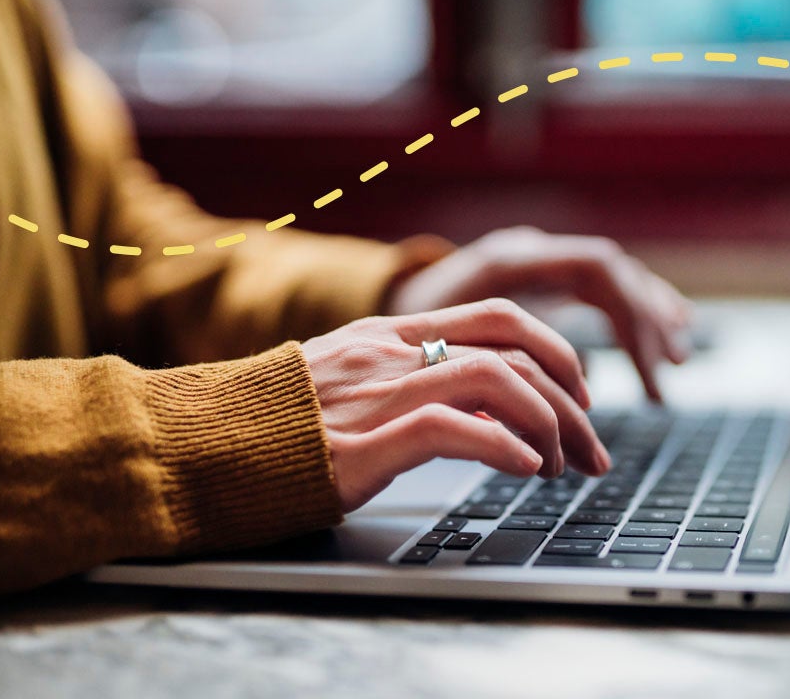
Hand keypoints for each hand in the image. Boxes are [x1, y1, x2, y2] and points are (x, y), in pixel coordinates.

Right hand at [301, 299, 611, 512]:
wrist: (198, 444)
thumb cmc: (273, 425)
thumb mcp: (347, 384)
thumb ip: (409, 381)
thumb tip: (484, 409)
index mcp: (392, 335)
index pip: (501, 318)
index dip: (557, 353)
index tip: (579, 398)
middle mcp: (392, 353)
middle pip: (516, 345)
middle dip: (571, 398)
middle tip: (592, 447)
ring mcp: (378, 393)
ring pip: (497, 381)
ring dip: (548, 426)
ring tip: (560, 467)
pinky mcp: (362, 443)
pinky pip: (453, 429)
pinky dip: (504, 448)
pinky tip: (525, 471)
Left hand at [387, 226, 692, 400]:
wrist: (371, 301)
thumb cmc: (394, 338)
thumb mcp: (434, 355)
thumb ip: (486, 377)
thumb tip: (538, 426)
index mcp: (508, 259)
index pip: (596, 269)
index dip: (629, 321)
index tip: (644, 374)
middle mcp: (529, 251)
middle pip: (612, 274)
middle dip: (646, 328)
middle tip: (665, 380)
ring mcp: (536, 261)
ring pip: (612, 278)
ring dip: (648, 318)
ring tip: (677, 360)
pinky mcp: (537, 280)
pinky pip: (601, 288)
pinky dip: (633, 311)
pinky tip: (665, 331)